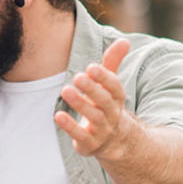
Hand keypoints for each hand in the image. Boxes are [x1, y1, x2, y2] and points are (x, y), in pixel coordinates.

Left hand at [54, 39, 133, 158]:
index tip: (91, 67)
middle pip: (104, 101)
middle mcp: (112, 114)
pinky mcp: (89, 143)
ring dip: (80, 103)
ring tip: (65, 90)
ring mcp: (102, 130)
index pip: (115, 87)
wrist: (115, 141)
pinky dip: (70, 126)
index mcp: (116, 99)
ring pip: (93, 117)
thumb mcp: (109, 85)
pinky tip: (58, 116)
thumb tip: (124, 40)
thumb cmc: (106, 105)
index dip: (104, 77)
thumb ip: (112, 63)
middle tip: (77, 77)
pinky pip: (81, 136)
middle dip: (92, 89)